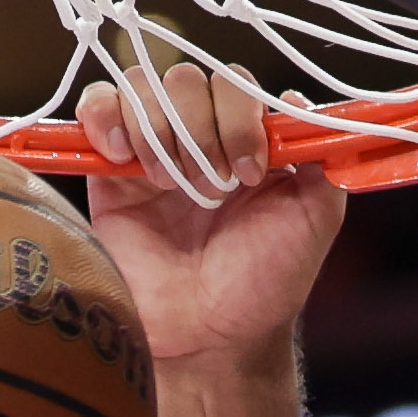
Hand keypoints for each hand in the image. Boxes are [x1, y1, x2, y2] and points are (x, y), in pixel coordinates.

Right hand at [79, 63, 345, 373]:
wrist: (209, 339)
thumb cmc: (263, 285)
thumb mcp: (315, 220)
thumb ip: (320, 160)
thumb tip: (295, 98)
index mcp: (248, 140)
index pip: (235, 84)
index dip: (240, 116)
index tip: (250, 174)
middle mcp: (200, 137)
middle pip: (185, 78)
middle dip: (200, 128)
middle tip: (211, 188)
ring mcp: (152, 151)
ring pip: (141, 86)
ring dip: (159, 130)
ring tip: (168, 185)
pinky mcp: (108, 173)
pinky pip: (96, 108)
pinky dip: (106, 116)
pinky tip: (125, 157)